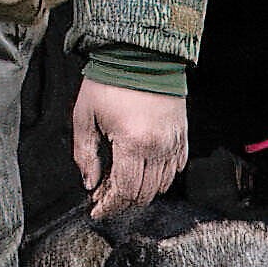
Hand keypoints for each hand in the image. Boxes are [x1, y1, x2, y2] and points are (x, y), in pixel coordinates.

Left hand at [71, 79, 187, 216]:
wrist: (142, 55)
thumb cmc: (111, 82)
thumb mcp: (85, 118)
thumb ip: (85, 155)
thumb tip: (90, 183)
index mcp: (132, 143)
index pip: (123, 190)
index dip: (109, 206)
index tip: (97, 211)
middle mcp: (158, 147)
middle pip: (143, 193)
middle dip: (122, 202)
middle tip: (105, 198)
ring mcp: (173, 142)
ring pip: (162, 184)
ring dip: (141, 191)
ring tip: (123, 185)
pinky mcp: (182, 135)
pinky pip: (176, 167)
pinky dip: (161, 177)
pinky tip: (145, 172)